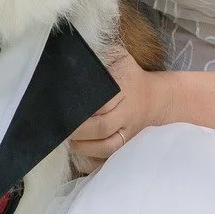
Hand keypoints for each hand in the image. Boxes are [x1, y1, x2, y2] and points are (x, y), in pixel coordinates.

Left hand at [69, 48, 166, 168]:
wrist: (157, 99)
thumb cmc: (129, 75)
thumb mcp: (119, 56)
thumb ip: (100, 52)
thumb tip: (74, 52)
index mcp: (125, 88)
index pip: (102, 101)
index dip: (81, 107)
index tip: (61, 106)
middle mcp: (128, 113)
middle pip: (101, 127)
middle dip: (77, 130)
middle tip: (58, 127)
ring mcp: (129, 133)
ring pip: (106, 147)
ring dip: (83, 147)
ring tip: (66, 140)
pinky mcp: (127, 147)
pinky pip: (110, 160)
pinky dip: (92, 161)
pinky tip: (77, 155)